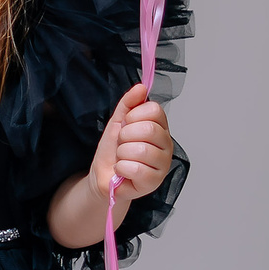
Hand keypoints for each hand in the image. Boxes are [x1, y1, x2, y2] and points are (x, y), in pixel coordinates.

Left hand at [90, 83, 173, 211]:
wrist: (103, 175)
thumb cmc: (112, 151)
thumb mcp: (117, 122)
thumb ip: (128, 104)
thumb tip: (141, 87)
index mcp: (160, 128)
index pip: (154, 110)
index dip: (133, 116)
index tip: (126, 125)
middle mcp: (166, 145)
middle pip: (149, 129)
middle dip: (126, 135)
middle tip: (122, 143)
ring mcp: (163, 165)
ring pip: (142, 150)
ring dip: (122, 153)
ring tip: (122, 158)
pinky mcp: (154, 182)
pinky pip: (137, 169)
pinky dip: (122, 168)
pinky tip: (123, 171)